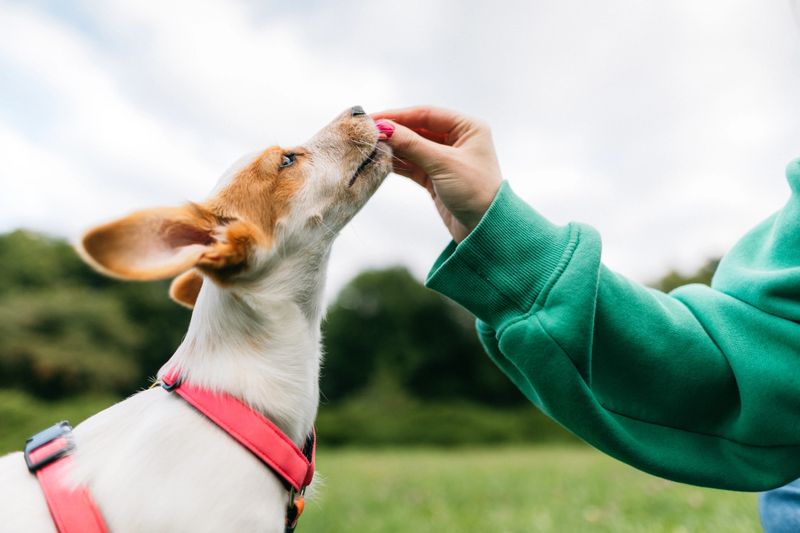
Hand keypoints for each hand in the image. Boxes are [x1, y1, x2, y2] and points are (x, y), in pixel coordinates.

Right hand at [372, 106, 502, 242]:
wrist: (484, 230)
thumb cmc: (475, 191)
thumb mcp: (443, 163)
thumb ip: (412, 144)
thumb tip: (384, 128)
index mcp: (468, 127)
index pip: (427, 114)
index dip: (399, 115)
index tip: (374, 119)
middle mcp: (458, 139)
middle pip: (418, 129)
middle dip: (394, 131)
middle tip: (367, 132)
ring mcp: (446, 158)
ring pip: (413, 147)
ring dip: (393, 147)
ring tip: (369, 146)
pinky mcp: (436, 177)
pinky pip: (412, 164)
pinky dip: (397, 163)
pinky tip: (380, 160)